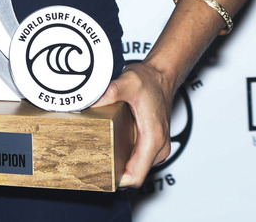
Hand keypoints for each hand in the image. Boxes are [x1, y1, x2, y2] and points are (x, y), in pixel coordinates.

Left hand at [95, 61, 174, 188]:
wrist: (162, 76)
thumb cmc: (150, 81)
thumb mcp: (129, 82)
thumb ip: (112, 92)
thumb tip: (93, 102)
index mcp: (153, 138)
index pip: (137, 176)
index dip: (118, 180)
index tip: (100, 174)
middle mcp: (159, 147)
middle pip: (134, 174)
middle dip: (115, 171)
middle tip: (93, 160)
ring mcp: (158, 147)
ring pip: (136, 167)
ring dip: (120, 163)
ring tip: (100, 151)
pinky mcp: (154, 143)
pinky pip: (138, 158)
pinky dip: (125, 155)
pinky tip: (112, 143)